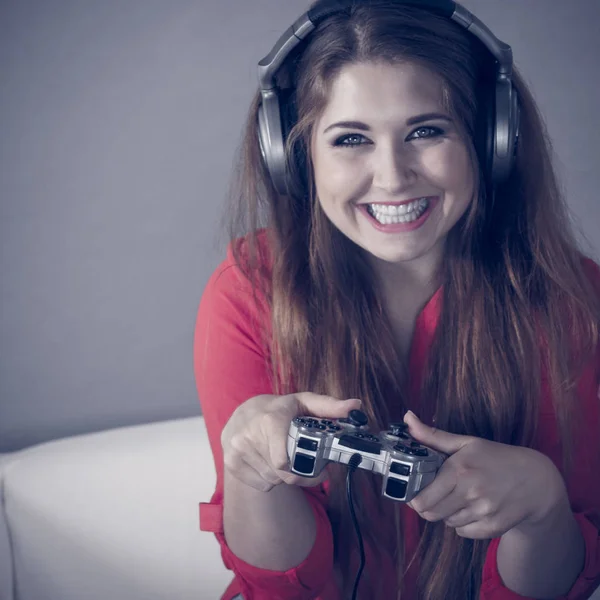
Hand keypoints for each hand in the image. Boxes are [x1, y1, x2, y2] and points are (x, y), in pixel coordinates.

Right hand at [221, 393, 361, 492]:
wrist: (242, 413)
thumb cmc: (279, 408)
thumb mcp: (303, 403)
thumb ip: (329, 406)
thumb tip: (355, 406)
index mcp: (269, 418)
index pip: (283, 460)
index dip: (304, 471)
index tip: (322, 470)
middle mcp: (248, 434)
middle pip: (283, 474)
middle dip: (301, 473)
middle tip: (309, 465)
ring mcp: (236, 450)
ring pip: (273, 480)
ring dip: (285, 475)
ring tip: (286, 457)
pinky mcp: (231, 463)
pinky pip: (261, 484)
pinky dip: (271, 479)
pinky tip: (270, 461)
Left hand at [404, 410, 567, 538]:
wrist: (537, 480)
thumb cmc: (496, 458)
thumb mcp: (466, 443)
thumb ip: (433, 435)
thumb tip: (407, 418)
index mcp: (459, 469)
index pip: (422, 499)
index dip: (414, 497)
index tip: (418, 490)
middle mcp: (470, 491)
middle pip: (430, 514)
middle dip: (428, 506)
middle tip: (436, 495)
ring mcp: (483, 511)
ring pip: (447, 522)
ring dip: (447, 513)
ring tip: (459, 497)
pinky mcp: (494, 527)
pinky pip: (463, 532)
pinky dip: (462, 524)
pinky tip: (472, 508)